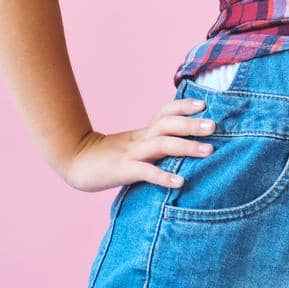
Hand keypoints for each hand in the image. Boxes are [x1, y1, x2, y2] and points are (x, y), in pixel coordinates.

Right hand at [59, 98, 215, 191]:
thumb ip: (154, 146)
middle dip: (192, 124)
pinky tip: (180, 182)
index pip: (165, 112)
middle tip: (214, 126)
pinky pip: (146, 172)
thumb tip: (181, 148)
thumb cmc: (107, 158)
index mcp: (143, 132)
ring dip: (187, 146)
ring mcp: (131, 154)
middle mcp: (139, 139)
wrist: (74, 163)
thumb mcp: (133, 147)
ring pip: (162, 145)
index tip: (205, 105)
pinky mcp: (123, 171)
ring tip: (209, 151)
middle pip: (168, 125)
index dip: (184, 106)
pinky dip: (163, 176)